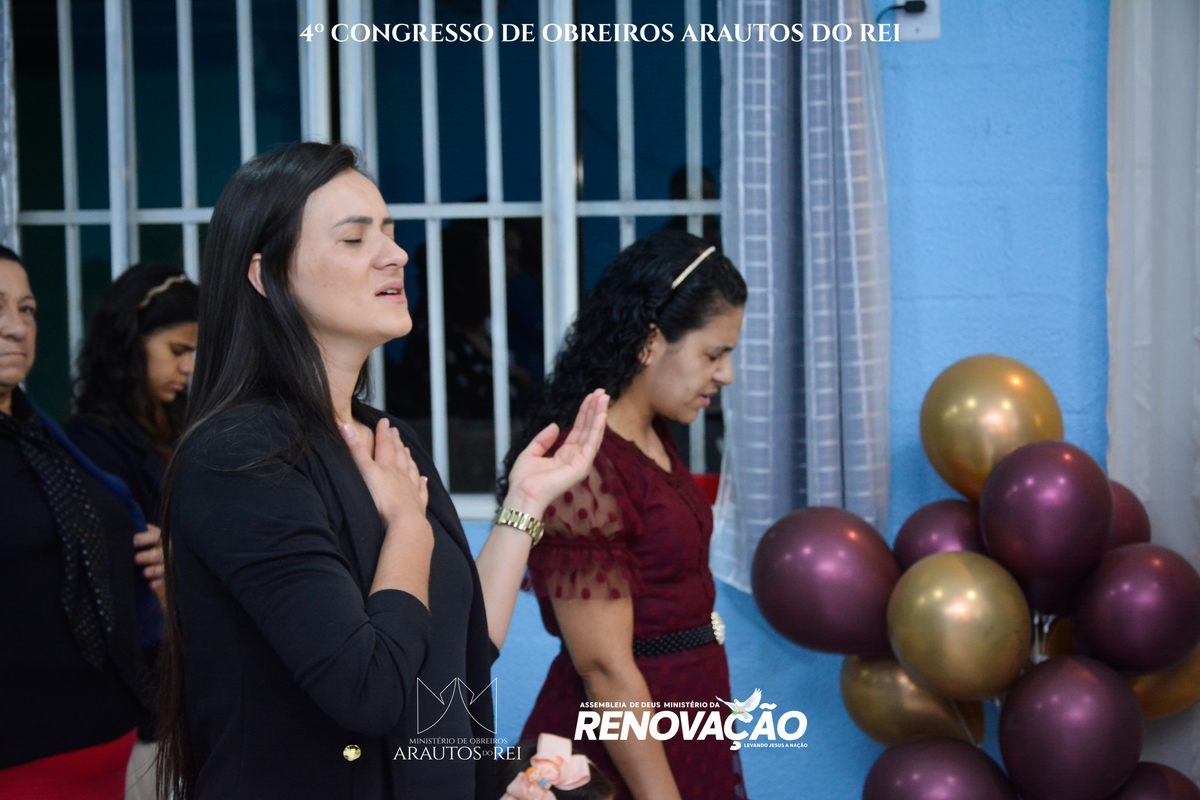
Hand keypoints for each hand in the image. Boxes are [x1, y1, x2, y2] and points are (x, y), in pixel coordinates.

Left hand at [134, 524, 163, 592]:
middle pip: (161, 552)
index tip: (131, 542)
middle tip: (136, 559)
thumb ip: (130, 536)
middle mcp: (163, 548)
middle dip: (149, 556)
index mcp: (156, 536)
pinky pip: (163, 580)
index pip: (155, 536)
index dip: (143, 539)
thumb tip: (117, 536)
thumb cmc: (133, 545)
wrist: (137, 558)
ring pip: (163, 566)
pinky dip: (157, 583)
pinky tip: (151, 586)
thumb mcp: (134, 537)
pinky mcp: (163, 576)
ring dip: (155, 570)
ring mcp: (164, 563)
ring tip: (145, 573)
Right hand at [342, 418, 429, 528]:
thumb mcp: (365, 471)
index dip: (383, 432)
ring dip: (408, 459)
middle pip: (399, 455)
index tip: (384, 421)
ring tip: (408, 451)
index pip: (385, 444)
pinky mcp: (416, 505)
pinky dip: (421, 484)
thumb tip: (346, 426)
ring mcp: (410, 489)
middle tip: (396, 431)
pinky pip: (420, 491)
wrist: (404, 521)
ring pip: (410, 470)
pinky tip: (423, 480)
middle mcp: (401, 475)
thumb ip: (356, 450)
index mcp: (387, 466)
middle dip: (396, 442)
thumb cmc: (382, 498)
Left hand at [506, 389, 608, 517]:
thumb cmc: (524, 480)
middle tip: (602, 392)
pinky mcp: (582, 466)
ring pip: (593, 433)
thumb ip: (543, 439)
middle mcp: (575, 458)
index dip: (584, 413)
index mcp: (564, 455)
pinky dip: (598, 428)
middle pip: (588, 429)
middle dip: (595, 410)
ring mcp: (580, 462)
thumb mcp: (531, 452)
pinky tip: (601, 415)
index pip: (578, 430)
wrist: (523, 494)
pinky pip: (592, 444)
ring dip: (599, 415)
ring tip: (604, 398)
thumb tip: (555, 426)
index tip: (591, 397)